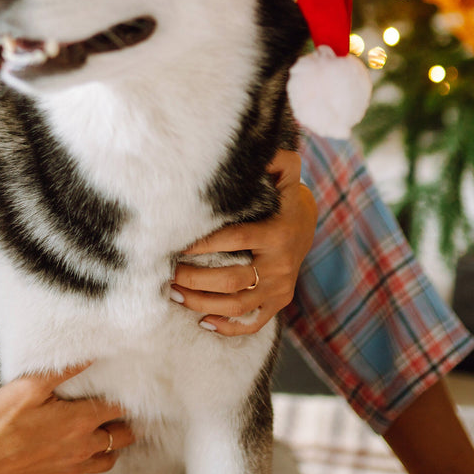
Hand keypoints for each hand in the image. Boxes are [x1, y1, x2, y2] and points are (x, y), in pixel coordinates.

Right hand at [0, 363, 134, 473]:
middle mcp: (83, 448)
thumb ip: (64, 371)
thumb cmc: (2, 421)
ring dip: (108, 448)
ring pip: (106, 461)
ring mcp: (71, 469)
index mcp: (80, 422)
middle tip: (118, 416)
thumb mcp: (30, 386)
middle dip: (124, 425)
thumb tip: (91, 356)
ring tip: (99, 436)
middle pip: (122, 438)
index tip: (124, 394)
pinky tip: (67, 453)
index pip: (119, 410)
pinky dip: (79, 463)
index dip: (125, 400)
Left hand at [170, 148, 316, 335]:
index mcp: (277, 233)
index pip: (234, 240)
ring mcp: (280, 288)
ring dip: (202, 303)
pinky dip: (228, 327)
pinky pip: (253, 323)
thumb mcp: (285, 170)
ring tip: (173, 294)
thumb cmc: (283, 193)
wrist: (306, 221)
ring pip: (237, 305)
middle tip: (167, 273)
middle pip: (231, 280)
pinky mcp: (278, 303)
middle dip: (194, 279)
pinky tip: (203, 321)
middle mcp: (280, 265)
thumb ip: (275, 158)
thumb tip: (257, 146)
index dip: (203, 244)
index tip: (175, 243)